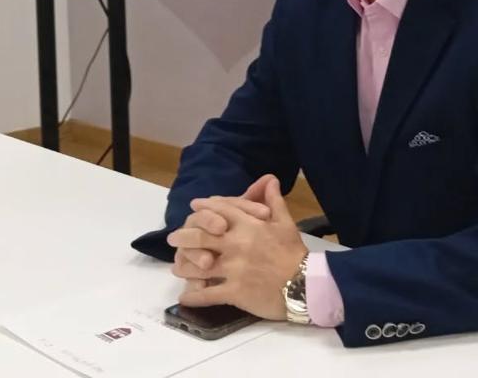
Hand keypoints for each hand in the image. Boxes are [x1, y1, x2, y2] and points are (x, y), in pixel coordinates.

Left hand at [168, 174, 308, 320]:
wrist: (305, 285)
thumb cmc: (295, 253)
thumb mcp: (286, 223)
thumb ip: (274, 200)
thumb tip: (270, 179)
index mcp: (248, 226)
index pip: (221, 211)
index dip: (205, 207)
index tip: (193, 206)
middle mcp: (236, 244)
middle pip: (201, 236)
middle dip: (183, 236)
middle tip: (172, 238)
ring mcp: (233, 269)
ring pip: (199, 266)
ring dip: (185, 267)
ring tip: (177, 268)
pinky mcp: (234, 292)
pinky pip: (208, 294)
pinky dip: (194, 296)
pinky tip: (185, 297)